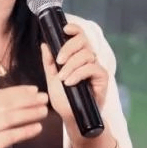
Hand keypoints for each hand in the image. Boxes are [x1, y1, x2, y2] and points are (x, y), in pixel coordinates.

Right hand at [0, 85, 48, 147]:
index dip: (20, 90)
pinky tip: (37, 128)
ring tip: (44, 111)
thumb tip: (22, 103)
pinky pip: (11, 135)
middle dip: (29, 100)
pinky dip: (26, 131)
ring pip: (10, 118)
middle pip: (8, 104)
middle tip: (44, 99)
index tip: (34, 89)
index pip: (1, 94)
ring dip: (30, 113)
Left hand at [40, 23, 109, 142]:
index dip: (74, 29)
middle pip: (83, 40)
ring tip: (62, 79)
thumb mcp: (51, 79)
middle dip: (68, 48)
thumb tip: (44, 44)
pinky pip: (92, 68)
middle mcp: (88, 59)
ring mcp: (96, 67)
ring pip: (86, 55)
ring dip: (71, 65)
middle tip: (58, 61)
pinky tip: (70, 82)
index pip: (78, 36)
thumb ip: (49, 62)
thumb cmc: (64, 99)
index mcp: (76, 56)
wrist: (72, 117)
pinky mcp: (102, 77)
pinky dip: (78, 74)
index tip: (64, 29)